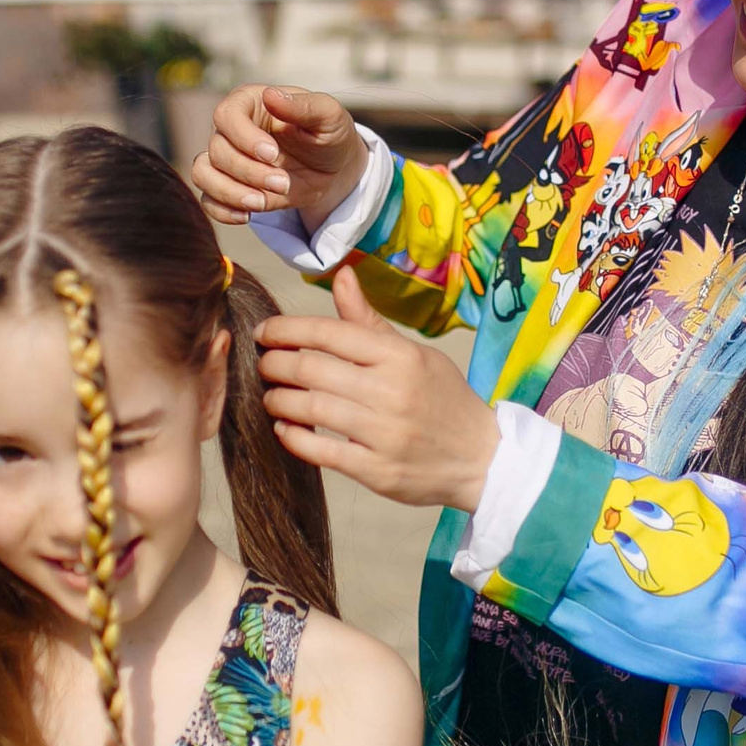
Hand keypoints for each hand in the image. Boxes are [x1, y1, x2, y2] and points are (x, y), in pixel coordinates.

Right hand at [191, 86, 368, 229]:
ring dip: (230, 192)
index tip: (272, 154)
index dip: (244, 137)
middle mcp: (232, 130)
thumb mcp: (329, 115)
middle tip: (283, 182)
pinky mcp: (229, 187)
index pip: (227, 115)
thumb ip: (303, 105)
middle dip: (249, 172)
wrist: (334, 168)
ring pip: (203, 174)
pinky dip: (223, 211)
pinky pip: (208, 200)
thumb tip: (271, 94)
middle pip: (217, 150)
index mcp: (251, 103)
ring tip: (262, 203)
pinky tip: (248, 216)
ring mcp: (227, 160)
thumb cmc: (330, 134)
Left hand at [256, 268, 498, 512]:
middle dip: (275, 364)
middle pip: (312, 369)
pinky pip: (323, 452)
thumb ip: (369, 321)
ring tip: (270, 396)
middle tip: (263, 364)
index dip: (287, 330)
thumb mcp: (414, 353)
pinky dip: (295, 438)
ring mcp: (384, 433)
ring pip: (312, 408)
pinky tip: (285, 428)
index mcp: (399, 356)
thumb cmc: (443, 399)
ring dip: (279, 400)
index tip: (264, 332)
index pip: (329, 333)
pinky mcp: (378, 470)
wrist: (482, 458)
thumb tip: (341, 275)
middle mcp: (392, 391)